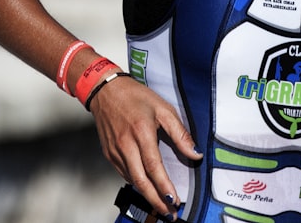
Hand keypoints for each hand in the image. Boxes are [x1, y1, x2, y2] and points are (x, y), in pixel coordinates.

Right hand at [89, 75, 202, 219]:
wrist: (106, 91)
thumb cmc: (136, 97)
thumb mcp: (163, 109)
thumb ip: (180, 133)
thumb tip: (194, 153)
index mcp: (141, 132)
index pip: (154, 166)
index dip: (164, 186)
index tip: (175, 199)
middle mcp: (126, 145)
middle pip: (141, 180)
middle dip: (156, 200)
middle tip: (169, 213)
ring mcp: (115, 151)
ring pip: (131, 180)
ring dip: (146, 195)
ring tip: (161, 206)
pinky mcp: (109, 154)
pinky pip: (124, 173)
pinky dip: (136, 183)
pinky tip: (146, 188)